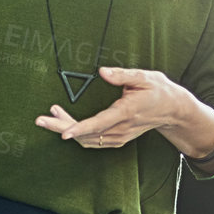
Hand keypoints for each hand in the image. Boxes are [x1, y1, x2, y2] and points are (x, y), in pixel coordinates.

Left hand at [34, 66, 208, 150]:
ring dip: (67, 129)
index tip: (64, 132)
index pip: (100, 123)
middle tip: (40, 120)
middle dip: (62, 128)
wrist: (173, 110)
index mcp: (127, 112)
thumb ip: (123, 75)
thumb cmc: (159, 91)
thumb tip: (102, 72)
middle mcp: (122, 128)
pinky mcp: (118, 139)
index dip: (81, 128)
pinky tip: (66, 124)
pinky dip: (78, 135)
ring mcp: (120, 136)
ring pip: (88, 139)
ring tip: (50, 115)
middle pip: (88, 134)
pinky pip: (94, 142)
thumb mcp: (145, 77)